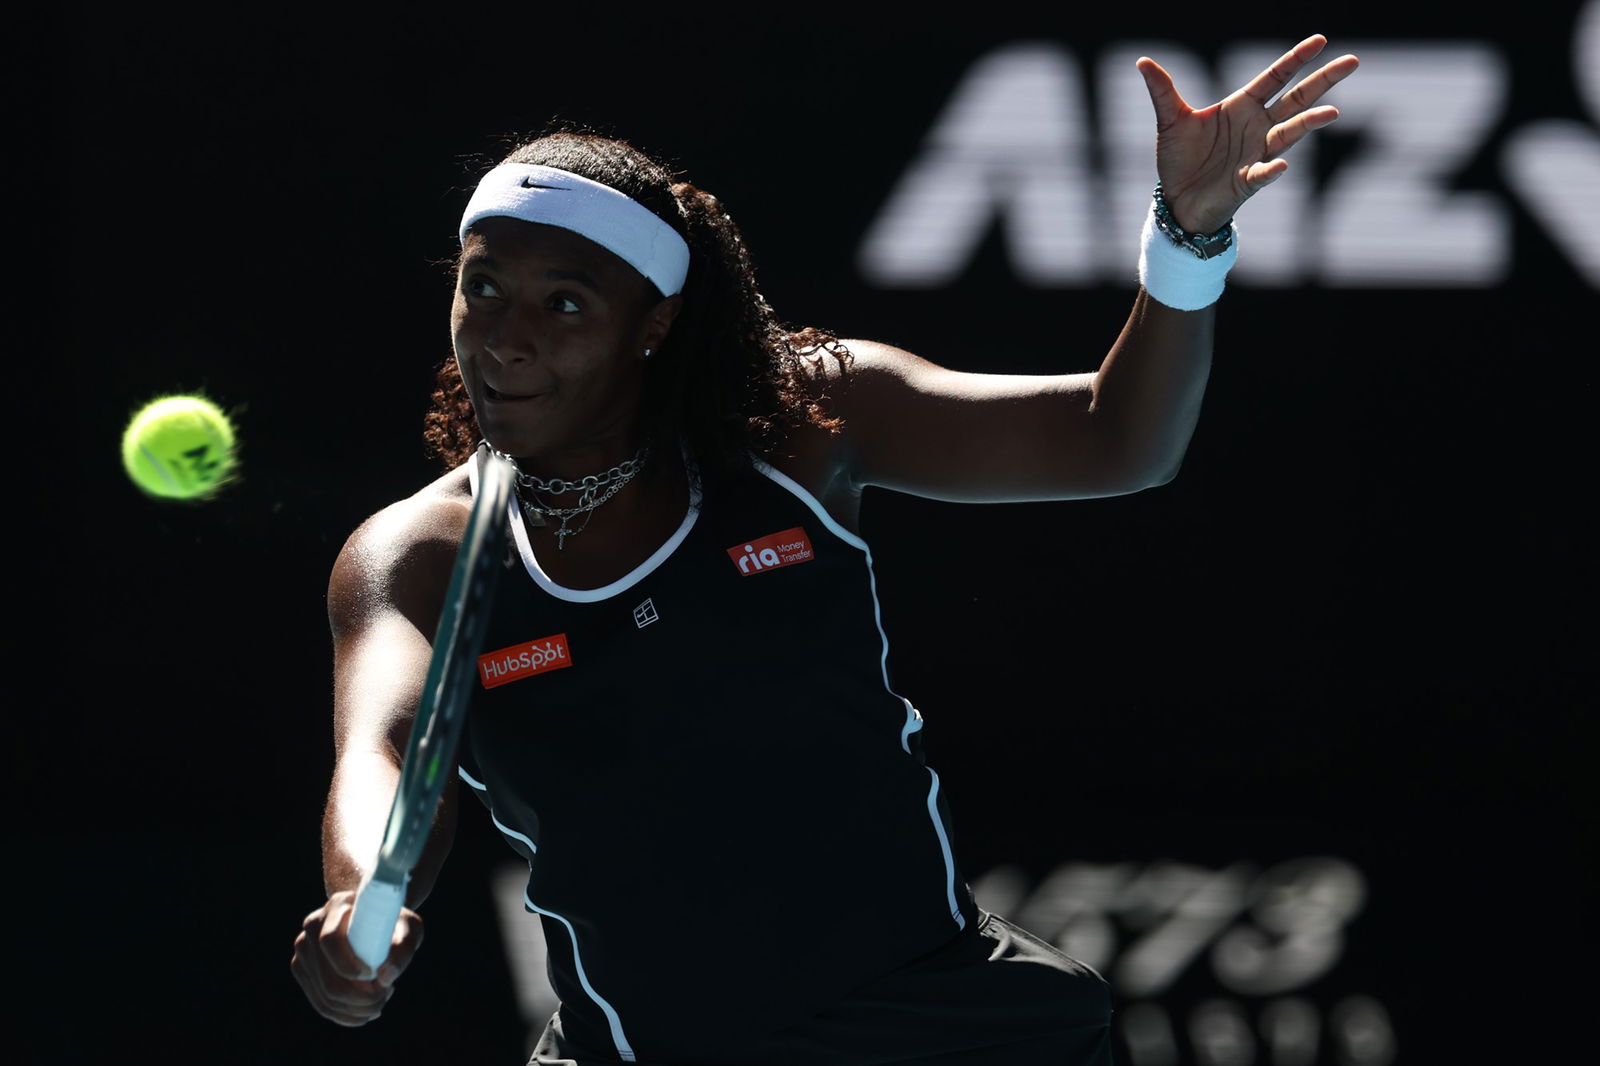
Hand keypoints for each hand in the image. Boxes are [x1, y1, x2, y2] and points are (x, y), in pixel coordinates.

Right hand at [290, 890, 424, 1025]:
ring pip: (325, 996)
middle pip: (328, 978)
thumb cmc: (393, 921)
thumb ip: (403, 948)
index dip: (349, 965)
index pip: (330, 940)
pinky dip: (345, 1015)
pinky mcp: (303, 970)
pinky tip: (366, 1012)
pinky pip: (321, 1003)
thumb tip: (386, 978)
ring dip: (355, 1010)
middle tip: (384, 996)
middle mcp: (313, 926)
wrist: (374, 920)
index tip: (373, 975)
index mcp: (337, 906)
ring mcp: (304, 950)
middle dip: (359, 998)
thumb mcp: (408, 927)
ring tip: (380, 1002)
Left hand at [1137, 34, 1359, 233]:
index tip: (1320, 40)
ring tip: (1331, 113)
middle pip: (1295, 99)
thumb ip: (1163, 91)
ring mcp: (1256, 153)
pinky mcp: (1247, 181)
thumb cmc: (1180, 159)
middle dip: (1322, 81)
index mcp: (1241, 106)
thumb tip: (1143, 62)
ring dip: (1308, 123)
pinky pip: (1263, 174)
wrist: (1176, 200)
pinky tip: (1280, 166)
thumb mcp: (1170, 121)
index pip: (1275, 77)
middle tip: (1352, 61)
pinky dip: (1270, 170)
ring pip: (1289, 134)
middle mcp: (1256, 127)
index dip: (1296, 59)